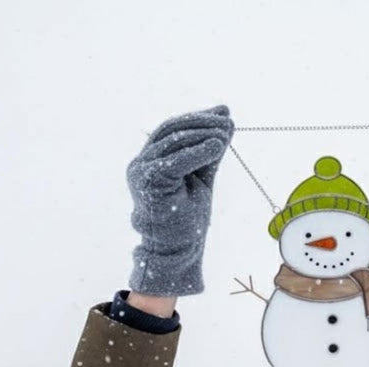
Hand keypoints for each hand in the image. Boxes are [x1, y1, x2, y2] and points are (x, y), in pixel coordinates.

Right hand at [127, 105, 233, 295]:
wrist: (176, 252)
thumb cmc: (186, 221)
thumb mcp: (201, 179)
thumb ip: (210, 153)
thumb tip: (226, 122)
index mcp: (150, 161)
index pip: (173, 130)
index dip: (199, 118)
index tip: (223, 112)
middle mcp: (141, 164)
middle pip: (171, 130)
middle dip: (202, 122)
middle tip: (228, 119)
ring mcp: (141, 172)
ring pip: (174, 141)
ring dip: (203, 134)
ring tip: (227, 132)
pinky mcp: (149, 182)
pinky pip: (176, 160)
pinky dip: (198, 151)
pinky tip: (218, 146)